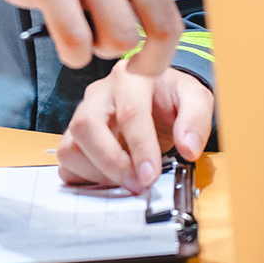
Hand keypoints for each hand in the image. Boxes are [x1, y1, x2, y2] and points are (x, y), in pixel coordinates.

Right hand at [58, 67, 212, 193]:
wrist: (156, 94)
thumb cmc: (171, 95)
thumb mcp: (195, 98)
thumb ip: (196, 120)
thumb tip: (189, 149)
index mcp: (131, 77)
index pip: (129, 112)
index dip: (140, 147)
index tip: (150, 176)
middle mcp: (99, 94)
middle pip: (87, 126)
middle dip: (111, 162)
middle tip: (137, 185)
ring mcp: (81, 115)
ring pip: (71, 147)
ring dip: (97, 173)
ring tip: (127, 183)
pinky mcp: (74, 137)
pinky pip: (67, 163)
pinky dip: (85, 179)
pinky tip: (111, 182)